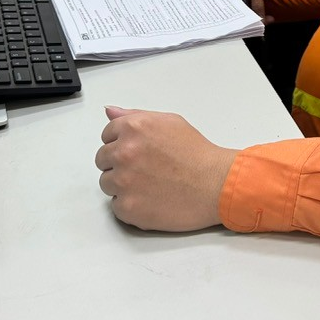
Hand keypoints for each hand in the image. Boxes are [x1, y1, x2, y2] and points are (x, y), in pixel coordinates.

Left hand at [95, 106, 237, 231]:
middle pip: (103, 160)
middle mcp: (124, 152)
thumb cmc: (197, 153)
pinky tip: (150, 199)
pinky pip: (116, 206)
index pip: (106, 135)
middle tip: (145, 170)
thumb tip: (110, 112)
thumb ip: (134, 116)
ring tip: (150, 185)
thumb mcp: (169, 122)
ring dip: (122, 185)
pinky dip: (130, 205)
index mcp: (133, 128)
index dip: (122, 143)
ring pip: (107, 184)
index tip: (138, 152)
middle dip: (119, 164)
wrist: (216, 184)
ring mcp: (123, 182)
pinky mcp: (128, 208)